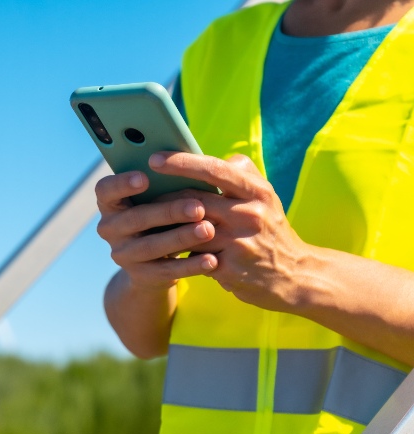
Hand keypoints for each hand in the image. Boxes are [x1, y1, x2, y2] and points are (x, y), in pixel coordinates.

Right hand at [94, 170, 216, 291]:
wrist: (154, 262)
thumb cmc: (162, 216)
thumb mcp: (159, 198)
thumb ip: (172, 181)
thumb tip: (213, 159)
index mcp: (111, 203)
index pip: (105, 190)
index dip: (121, 184)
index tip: (144, 178)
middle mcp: (110, 228)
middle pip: (135, 219)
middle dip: (168, 212)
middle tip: (198, 207)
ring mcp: (122, 254)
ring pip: (150, 246)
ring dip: (181, 238)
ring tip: (209, 230)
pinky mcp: (140, 276)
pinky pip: (165, 271)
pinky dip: (189, 266)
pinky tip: (211, 259)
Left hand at [149, 151, 311, 310]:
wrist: (295, 276)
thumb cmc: (270, 229)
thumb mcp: (265, 197)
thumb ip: (240, 173)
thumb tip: (207, 157)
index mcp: (256, 192)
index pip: (213, 170)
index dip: (181, 162)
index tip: (154, 158)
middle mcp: (249, 215)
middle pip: (192, 201)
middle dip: (162, 199)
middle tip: (139, 196)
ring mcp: (238, 244)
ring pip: (187, 231)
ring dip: (165, 228)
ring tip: (146, 222)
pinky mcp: (228, 270)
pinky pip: (192, 258)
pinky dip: (178, 253)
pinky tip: (165, 249)